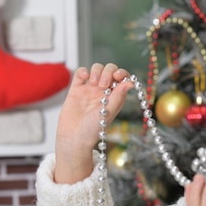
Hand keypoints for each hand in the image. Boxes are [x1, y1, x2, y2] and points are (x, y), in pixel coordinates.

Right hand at [55, 63, 132, 183]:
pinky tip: (85, 78)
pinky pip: (81, 72)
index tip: (118, 76)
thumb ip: (119, 96)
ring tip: (93, 83)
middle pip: (110, 70)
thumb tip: (131, 82)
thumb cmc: (93, 130)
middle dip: (108, 72)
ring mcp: (90, 89)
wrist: (73, 137)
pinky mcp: (76, 89)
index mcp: (115, 97)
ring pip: (96, 68)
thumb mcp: (108, 112)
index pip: (122, 78)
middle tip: (102, 85)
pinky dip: (84, 71)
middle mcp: (103, 91)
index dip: (122, 73)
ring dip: (97, 71)